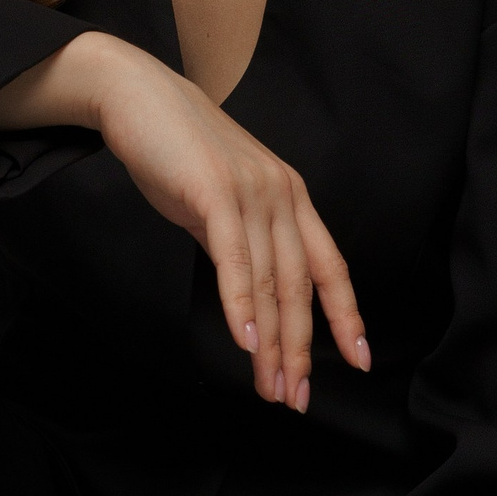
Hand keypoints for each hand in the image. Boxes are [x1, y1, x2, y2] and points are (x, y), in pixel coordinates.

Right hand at [0, 33, 368, 411]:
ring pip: (271, 281)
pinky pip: (235, 259)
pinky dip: (242, 305)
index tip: (357, 360)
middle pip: (301, 286)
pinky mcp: (215, 192)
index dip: (346, 316)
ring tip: (271, 388)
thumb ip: (242, 242)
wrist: (139, 96)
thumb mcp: (222, 201)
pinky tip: (245, 342)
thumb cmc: (178, 150)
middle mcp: (282, 195)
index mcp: (291, 198)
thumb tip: (250, 295)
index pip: (329, 267)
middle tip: (297, 399)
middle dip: (301, 349)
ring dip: (273, 342)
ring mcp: (252, 192)